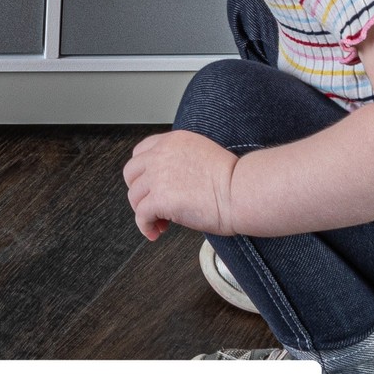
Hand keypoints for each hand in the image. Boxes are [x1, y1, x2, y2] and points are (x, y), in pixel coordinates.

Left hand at [123, 130, 239, 240]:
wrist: (242, 191)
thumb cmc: (234, 179)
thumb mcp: (203, 155)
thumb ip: (182, 160)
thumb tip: (173, 181)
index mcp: (174, 141)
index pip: (142, 151)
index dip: (143, 172)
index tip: (150, 185)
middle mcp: (162, 154)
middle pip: (131, 172)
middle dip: (139, 191)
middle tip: (151, 204)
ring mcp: (158, 176)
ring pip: (134, 196)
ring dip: (144, 211)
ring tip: (160, 223)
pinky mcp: (160, 199)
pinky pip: (141, 216)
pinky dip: (145, 227)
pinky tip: (155, 232)